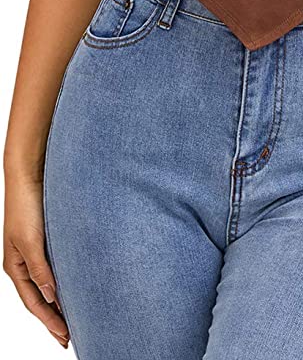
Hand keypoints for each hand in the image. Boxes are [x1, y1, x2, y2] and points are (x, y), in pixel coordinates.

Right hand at [3, 172, 69, 348]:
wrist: (30, 176)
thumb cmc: (27, 206)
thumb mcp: (31, 241)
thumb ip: (40, 269)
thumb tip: (52, 297)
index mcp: (16, 267)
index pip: (34, 303)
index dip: (49, 321)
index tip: (65, 336)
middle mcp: (25, 263)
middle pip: (41, 299)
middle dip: (54, 319)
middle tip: (71, 337)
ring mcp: (36, 253)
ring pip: (48, 285)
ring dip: (60, 303)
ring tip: (75, 319)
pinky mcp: (48, 241)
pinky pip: (56, 269)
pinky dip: (64, 282)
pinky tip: (75, 287)